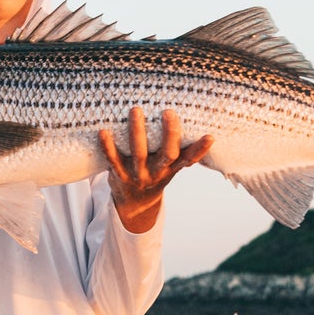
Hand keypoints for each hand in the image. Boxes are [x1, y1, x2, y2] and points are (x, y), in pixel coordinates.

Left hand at [99, 108, 212, 232]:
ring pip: (139, 153)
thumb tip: (188, 115)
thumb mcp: (170, 166)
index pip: (189, 158)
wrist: (135, 204)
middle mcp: (157, 172)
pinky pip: (112, 159)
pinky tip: (103, 131)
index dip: (200, 149)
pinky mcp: (119, 175)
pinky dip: (107, 146)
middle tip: (169, 112)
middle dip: (169, 134)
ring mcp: (137, 174)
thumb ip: (178, 148)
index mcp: (172, 168)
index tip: (209, 136)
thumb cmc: (155, 174)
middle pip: (167, 154)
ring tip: (136, 110)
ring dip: (137, 131)